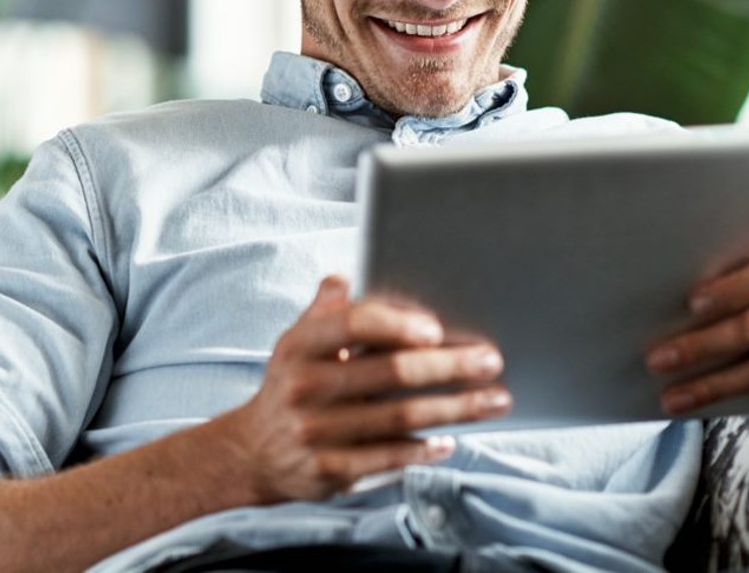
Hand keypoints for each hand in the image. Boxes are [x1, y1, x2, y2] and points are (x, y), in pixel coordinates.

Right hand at [221, 275, 510, 502]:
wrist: (253, 450)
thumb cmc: (292, 383)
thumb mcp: (298, 340)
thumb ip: (327, 310)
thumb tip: (343, 278)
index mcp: (300, 346)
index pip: (351, 326)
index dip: (395, 324)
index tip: (436, 327)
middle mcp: (305, 388)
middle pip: (389, 373)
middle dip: (448, 366)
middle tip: (490, 361)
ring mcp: (316, 432)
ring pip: (399, 418)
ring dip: (454, 408)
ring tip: (494, 400)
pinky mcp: (329, 471)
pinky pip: (387, 458)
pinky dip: (423, 449)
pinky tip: (452, 440)